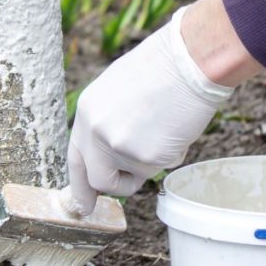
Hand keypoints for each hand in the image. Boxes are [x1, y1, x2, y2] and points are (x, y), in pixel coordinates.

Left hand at [66, 5, 234, 214]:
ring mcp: (119, 146)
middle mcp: (96, 132)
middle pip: (99, 179)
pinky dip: (171, 153)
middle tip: (129, 186)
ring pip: (136, 174)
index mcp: (87, 112)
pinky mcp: (145, 156)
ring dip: (151, 161)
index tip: (83, 205)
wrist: (189, 60)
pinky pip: (159, 167)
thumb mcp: (119, 91)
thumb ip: (109, 122)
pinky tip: (176, 127)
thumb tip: (112, 154)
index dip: (81, 183)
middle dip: (117, 185)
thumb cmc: (163, 68)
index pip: (77, 158)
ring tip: (164, 127)